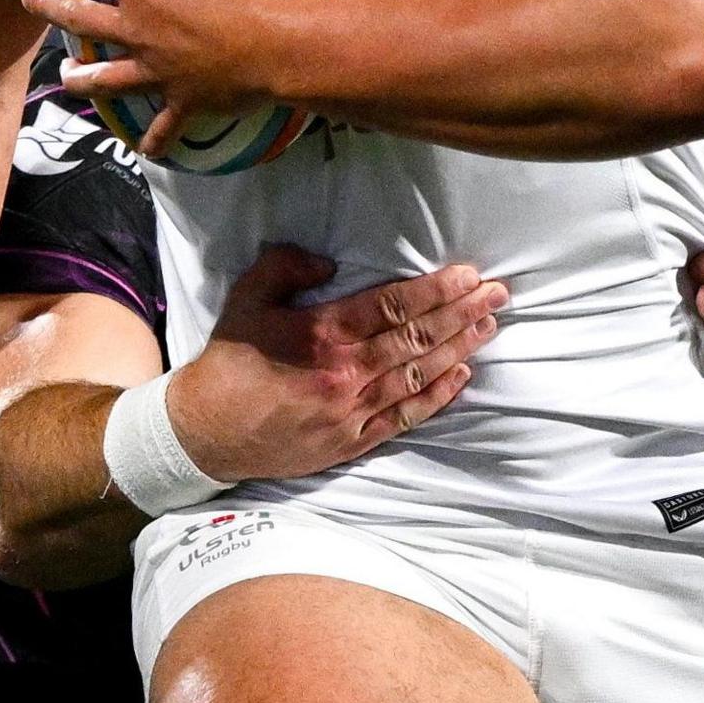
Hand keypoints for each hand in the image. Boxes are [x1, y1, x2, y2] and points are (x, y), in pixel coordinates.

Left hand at [22, 0, 297, 156]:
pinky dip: (156, 139)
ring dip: (84, 78)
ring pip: (106, 78)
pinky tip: (147, 149)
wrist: (274, 44)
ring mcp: (156, 70)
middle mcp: (137, 30)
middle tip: (29, 2)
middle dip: (50, 9)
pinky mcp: (182, 100)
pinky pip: (164, 126)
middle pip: (80, 19)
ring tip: (67, 79)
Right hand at [165, 245, 505, 480]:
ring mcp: (353, 410)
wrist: (206, 433)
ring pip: (419, 374)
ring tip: (489, 325)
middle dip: (462, 313)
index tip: (469, 275)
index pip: (394, 306)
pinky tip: (463, 377)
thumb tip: (328, 262)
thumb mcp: (247, 299)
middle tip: (498, 293)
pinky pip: (406, 417)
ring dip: (459, 348)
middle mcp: (345, 372)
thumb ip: (285, 268)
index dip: (436, 290)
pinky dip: (438, 397)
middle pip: (417, 338)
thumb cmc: (229, 362)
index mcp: (323, 333)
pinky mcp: (353, 440)